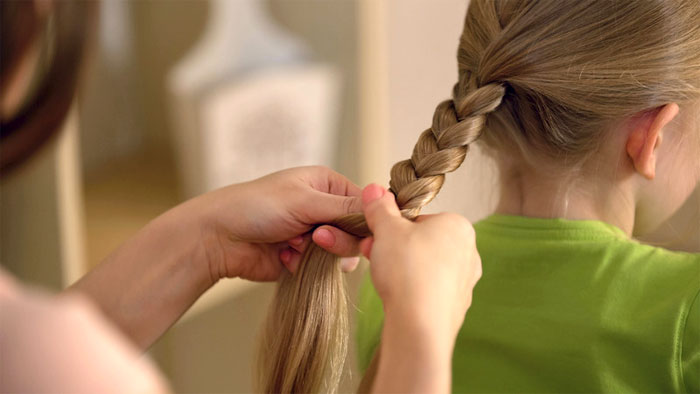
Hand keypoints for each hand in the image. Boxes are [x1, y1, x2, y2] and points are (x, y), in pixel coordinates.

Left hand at [182, 166, 363, 281]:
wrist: (218, 238)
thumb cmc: (256, 207)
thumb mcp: (305, 200)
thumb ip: (345, 206)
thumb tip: (382, 202)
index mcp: (327, 185)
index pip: (364, 204)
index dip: (367, 221)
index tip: (361, 234)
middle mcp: (324, 209)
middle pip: (356, 232)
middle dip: (338, 238)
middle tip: (317, 238)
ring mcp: (314, 235)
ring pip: (341, 253)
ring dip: (321, 253)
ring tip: (295, 246)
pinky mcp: (303, 259)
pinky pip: (322, 269)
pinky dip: (306, 265)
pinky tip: (285, 257)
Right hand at [359, 184, 481, 340]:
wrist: (420, 324)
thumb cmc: (408, 270)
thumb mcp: (387, 229)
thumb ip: (380, 208)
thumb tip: (374, 190)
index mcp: (458, 226)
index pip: (421, 219)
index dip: (393, 227)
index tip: (377, 236)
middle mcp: (469, 252)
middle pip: (422, 243)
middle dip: (395, 248)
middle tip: (373, 255)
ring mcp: (465, 282)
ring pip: (425, 267)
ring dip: (402, 269)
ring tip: (383, 277)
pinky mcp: (457, 306)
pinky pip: (429, 291)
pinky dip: (412, 291)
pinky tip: (398, 298)